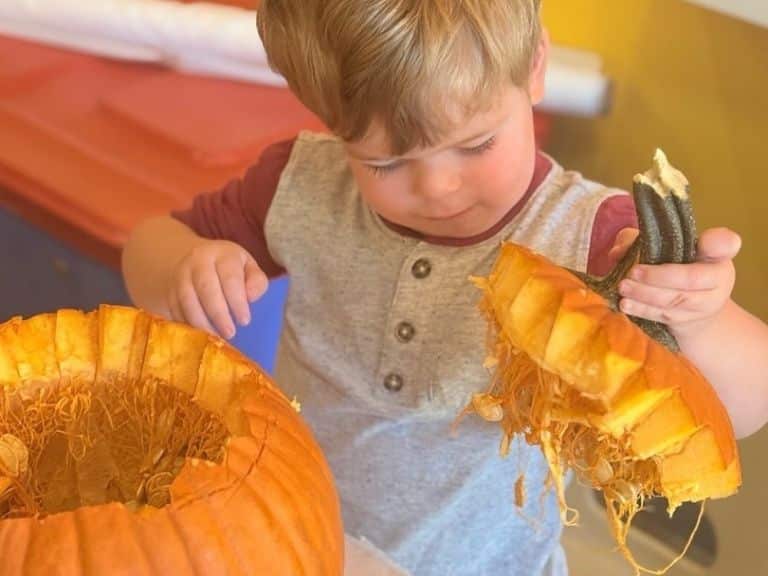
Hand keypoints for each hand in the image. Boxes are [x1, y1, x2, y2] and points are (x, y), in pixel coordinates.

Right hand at [168, 240, 267, 338]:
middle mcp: (198, 261)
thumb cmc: (231, 269)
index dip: (237, 301)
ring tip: (214, 338)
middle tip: (230, 333)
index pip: (230, 278)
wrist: (197, 259)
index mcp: (223, 254)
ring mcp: (180, 275)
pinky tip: (199, 335)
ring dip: (201, 322)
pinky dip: (186, 324)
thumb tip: (250, 297)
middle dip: (218, 314)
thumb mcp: (249, 268)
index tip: (244, 321)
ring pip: (187, 300)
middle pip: (206, 288)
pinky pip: (175, 309)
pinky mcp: (170, 290)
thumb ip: (256, 282)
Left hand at [614, 227, 741, 336]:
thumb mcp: (659, 247)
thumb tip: (618, 251)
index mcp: (717, 254)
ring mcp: (706, 303)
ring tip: (623, 288)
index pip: (724, 244)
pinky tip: (625, 305)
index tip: (705, 242)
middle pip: (691, 279)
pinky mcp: (689, 321)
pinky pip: (665, 316)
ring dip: (645, 295)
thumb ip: (636, 242)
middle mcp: (718, 278)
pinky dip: (643, 310)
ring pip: (676, 300)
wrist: (692, 307)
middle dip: (658, 277)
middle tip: (632, 272)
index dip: (720, 243)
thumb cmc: (674, 267)